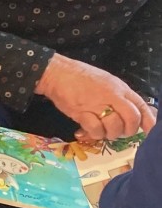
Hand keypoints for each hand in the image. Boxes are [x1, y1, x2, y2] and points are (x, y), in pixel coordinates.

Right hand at [35, 54, 154, 141]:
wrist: (57, 73)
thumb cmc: (81, 76)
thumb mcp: (107, 81)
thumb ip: (120, 96)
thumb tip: (135, 111)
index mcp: (119, 88)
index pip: (141, 106)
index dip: (149, 121)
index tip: (149, 131)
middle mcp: (112, 96)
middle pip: (131, 119)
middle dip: (128, 130)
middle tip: (119, 132)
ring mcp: (97, 104)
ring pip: (114, 127)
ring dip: (110, 134)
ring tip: (102, 130)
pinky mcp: (82, 113)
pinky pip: (96, 130)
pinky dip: (95, 133)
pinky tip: (89, 130)